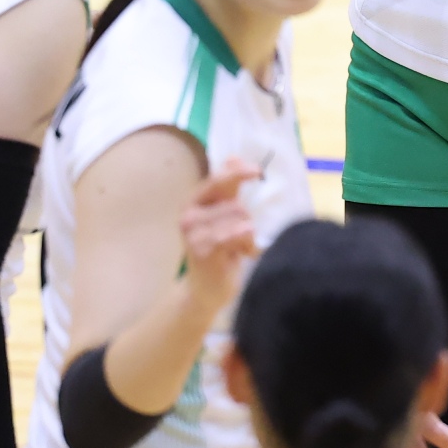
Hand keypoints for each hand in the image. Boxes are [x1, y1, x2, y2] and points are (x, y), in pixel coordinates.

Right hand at [179, 162, 259, 313]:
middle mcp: (189, 215)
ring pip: (239, 219)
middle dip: (247, 223)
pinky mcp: (202, 251)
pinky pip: (234, 234)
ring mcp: (193, 233)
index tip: (258, 171)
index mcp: (194, 202)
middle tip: (242, 240)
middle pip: (236, 205)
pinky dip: (246, 243)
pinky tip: (243, 254)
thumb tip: (234, 157)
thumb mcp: (224, 217)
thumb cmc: (219, 252)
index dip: (238, 173)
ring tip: (240, 250)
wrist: (204, 291)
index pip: (218, 180)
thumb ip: (228, 189)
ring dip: (248, 237)